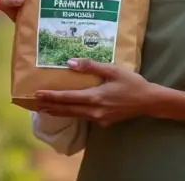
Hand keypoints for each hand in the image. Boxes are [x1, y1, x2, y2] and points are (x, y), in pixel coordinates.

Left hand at [34, 58, 158, 126]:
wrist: (149, 101)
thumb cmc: (132, 83)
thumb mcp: (113, 70)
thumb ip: (91, 66)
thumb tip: (70, 63)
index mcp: (95, 97)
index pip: (67, 98)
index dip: (51, 96)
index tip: (38, 94)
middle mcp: (94, 111)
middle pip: (67, 109)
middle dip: (51, 106)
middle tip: (35, 104)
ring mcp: (99, 118)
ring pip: (74, 115)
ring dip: (59, 111)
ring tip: (46, 109)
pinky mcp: (104, 121)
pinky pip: (84, 117)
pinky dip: (73, 113)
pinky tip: (69, 110)